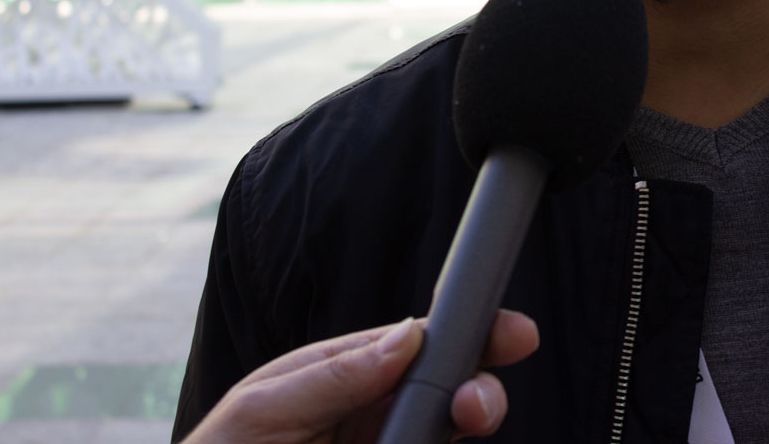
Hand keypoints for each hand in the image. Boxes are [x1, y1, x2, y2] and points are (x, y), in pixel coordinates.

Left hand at [183, 310, 539, 443]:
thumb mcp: (259, 411)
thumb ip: (332, 375)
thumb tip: (406, 336)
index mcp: (342, 378)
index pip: (416, 346)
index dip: (468, 334)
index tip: (509, 334)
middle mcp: (369, 417)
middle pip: (446, 393)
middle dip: (478, 389)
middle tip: (475, 405)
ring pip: (446, 434)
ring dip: (466, 423)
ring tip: (463, 423)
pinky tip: (444, 440)